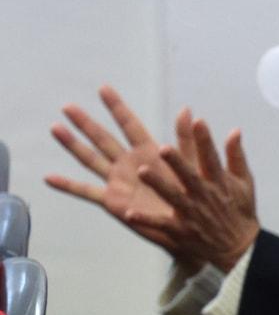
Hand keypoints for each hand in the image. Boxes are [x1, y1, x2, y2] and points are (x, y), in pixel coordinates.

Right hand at [45, 86, 200, 264]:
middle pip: (104, 138)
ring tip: (55, 128)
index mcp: (149, 153)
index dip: (117, 107)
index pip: (130, 125)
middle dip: (86, 123)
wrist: (192, 226)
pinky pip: (86, 192)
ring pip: (91, 159)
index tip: (104, 88)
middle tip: (68, 106)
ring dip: (72, 145)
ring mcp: (119, 182)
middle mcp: (130, 164)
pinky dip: (68, 185)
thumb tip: (187, 109)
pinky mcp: (113, 201)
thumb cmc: (194, 196)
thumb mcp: (190, 165)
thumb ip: (186, 139)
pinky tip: (48, 178)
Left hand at [128, 121, 259, 271]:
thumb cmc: (239, 211)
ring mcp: (192, 214)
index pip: (212, 158)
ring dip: (158, 184)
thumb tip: (234, 130)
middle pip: (190, 177)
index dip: (206, 140)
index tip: (199, 121)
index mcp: (220, 183)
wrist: (239, 249)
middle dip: (178, 162)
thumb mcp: (245, 183)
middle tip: (165, 147)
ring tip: (143, 171)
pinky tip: (129, 213)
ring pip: (173, 197)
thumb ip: (236, 156)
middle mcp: (205, 196)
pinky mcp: (182, 231)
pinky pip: (161, 224)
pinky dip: (145, 220)